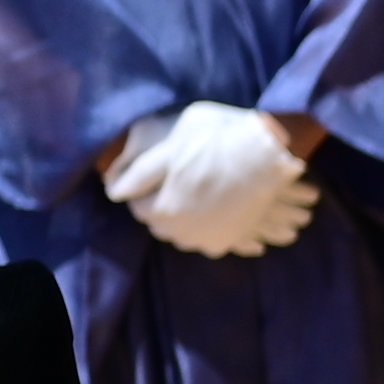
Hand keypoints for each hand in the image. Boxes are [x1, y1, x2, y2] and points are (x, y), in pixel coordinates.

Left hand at [106, 100, 316, 258]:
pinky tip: (213, 210)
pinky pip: (209, 239)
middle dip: (162, 202)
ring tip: (194, 193)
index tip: (155, 171)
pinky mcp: (232, 241)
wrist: (268, 155)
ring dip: (184, 216)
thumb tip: (114, 191)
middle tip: (175, 179)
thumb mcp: (170, 146)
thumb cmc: (216, 142)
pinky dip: (207, 227)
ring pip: (184, 232)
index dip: (143, 186)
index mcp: (162, 210)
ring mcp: (208, 240)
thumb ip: (139, 171)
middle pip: (160, 220)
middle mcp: (182, 233)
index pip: (137, 204)